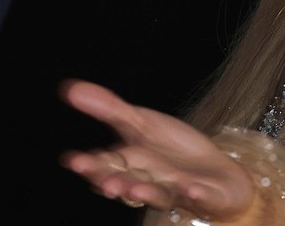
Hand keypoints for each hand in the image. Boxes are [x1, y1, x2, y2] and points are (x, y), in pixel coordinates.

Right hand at [58, 79, 257, 223]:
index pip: (106, 165)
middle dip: (114, 183)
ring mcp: (177, 190)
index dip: (90, 165)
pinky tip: (192, 189)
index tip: (72, 160)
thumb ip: (109, 109)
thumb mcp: (141, 123)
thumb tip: (69, 88)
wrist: (215, 172)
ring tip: (136, 188)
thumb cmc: (173, 150)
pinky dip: (196, 195)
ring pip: (159, 194)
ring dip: (147, 192)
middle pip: (128, 183)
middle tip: (103, 182)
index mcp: (131, 164)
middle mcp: (149, 181)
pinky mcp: (205, 195)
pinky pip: (201, 197)